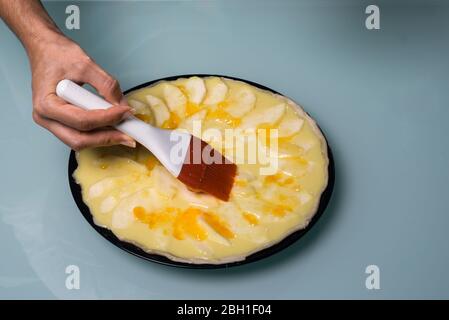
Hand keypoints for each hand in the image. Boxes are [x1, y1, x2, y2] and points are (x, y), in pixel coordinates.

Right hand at [28, 34, 134, 149]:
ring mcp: (51, 123)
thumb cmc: (58, 53)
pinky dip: (98, 134)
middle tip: (129, 135)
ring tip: (125, 133)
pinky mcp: (60, 122)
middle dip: (107, 138)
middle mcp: (45, 118)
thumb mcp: (86, 64)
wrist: (45, 48)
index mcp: (46, 104)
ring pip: (80, 141)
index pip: (82, 120)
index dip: (107, 119)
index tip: (126, 112)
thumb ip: (106, 85)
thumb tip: (122, 105)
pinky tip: (113, 128)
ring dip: (104, 139)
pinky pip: (80, 135)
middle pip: (79, 139)